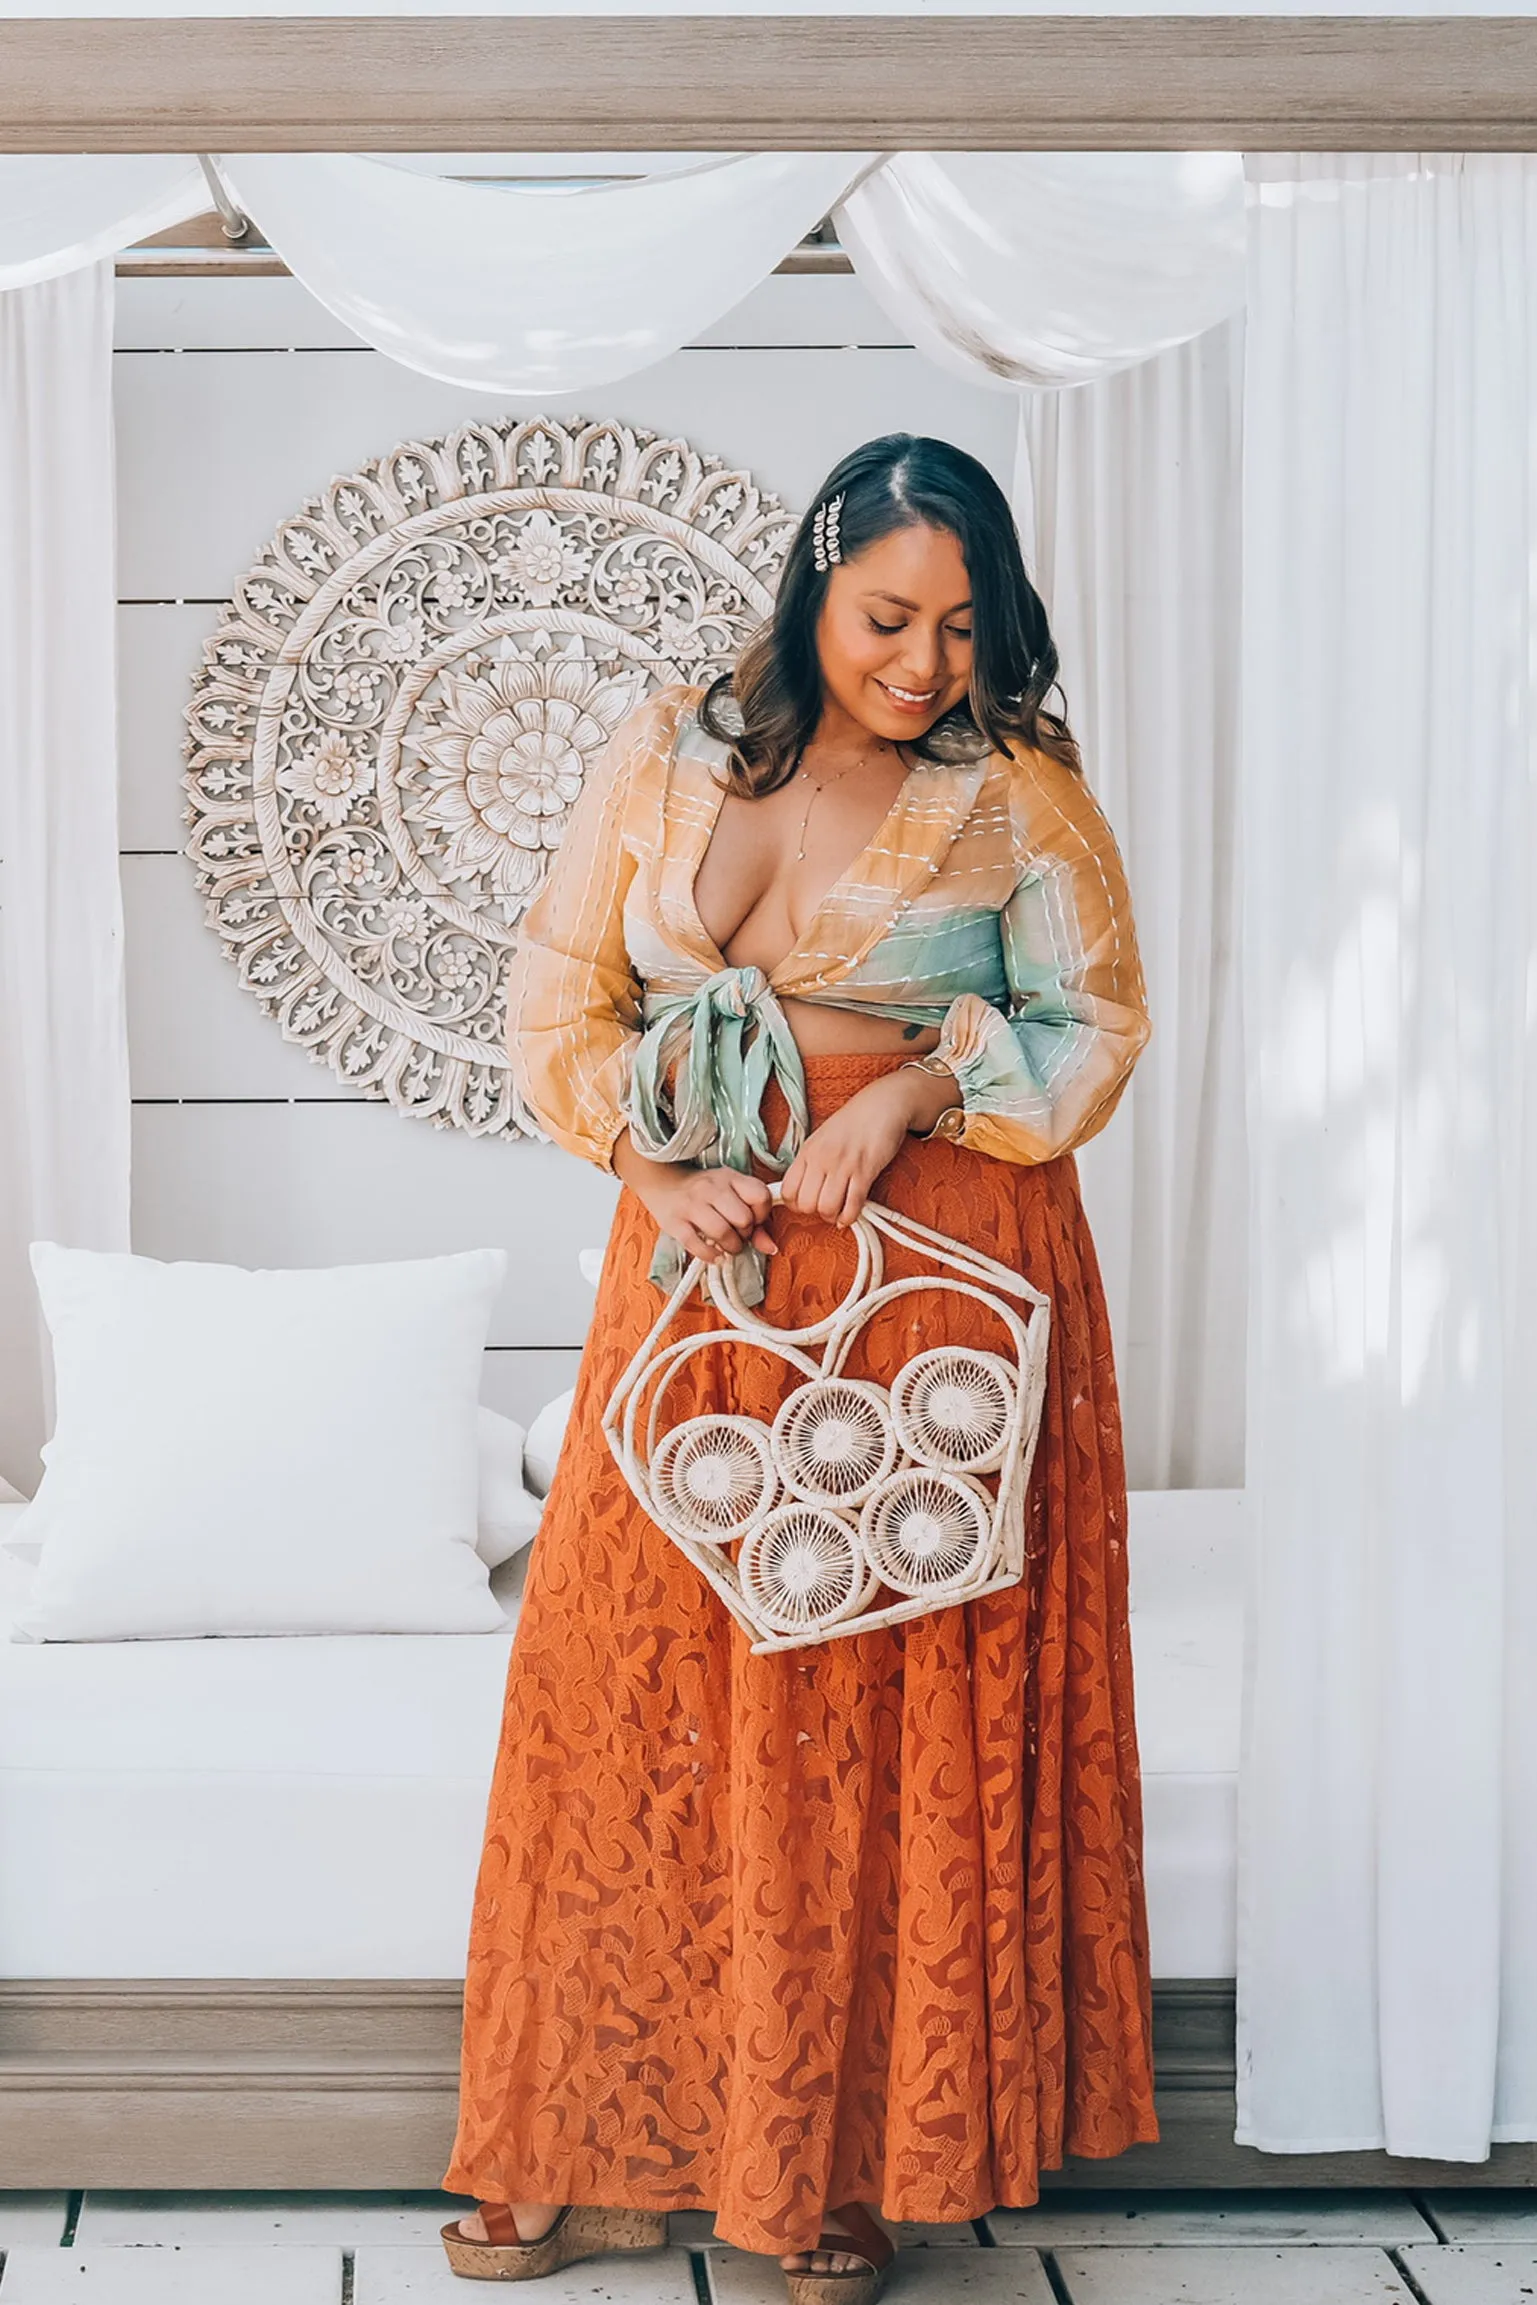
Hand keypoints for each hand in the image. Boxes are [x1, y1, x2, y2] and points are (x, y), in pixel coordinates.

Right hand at [641, 1163, 777, 1268]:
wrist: (663, 1182)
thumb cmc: (703, 1192)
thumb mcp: (731, 1194)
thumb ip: (754, 1219)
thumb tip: (770, 1247)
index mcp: (730, 1178)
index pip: (761, 1196)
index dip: (762, 1215)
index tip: (754, 1220)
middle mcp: (711, 1188)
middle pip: (743, 1219)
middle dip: (745, 1234)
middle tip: (738, 1234)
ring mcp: (691, 1205)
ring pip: (723, 1233)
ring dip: (730, 1247)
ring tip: (727, 1245)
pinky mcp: (674, 1222)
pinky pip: (697, 1246)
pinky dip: (710, 1255)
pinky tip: (714, 1254)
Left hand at [778, 1067, 955, 1228]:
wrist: (881, 1106)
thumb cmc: (852, 1124)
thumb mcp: (820, 1139)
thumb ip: (809, 1162)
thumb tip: (800, 1190)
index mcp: (807, 1151)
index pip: (787, 1190)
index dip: (795, 1205)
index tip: (806, 1204)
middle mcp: (821, 1159)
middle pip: (806, 1204)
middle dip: (814, 1213)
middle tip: (824, 1207)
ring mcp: (843, 1165)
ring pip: (827, 1208)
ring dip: (832, 1216)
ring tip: (838, 1211)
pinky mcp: (865, 1171)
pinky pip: (852, 1205)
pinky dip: (850, 1216)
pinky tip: (850, 1214)